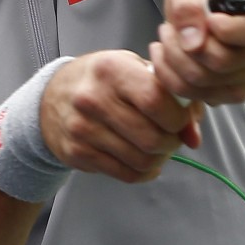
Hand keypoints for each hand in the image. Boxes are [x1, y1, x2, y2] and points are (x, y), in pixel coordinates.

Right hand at [39, 51, 204, 182]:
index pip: (156, 100)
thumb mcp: (134, 70)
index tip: (181, 119)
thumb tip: (193, 137)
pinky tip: (144, 161)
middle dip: (172, 143)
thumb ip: (170, 96)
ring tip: (158, 148)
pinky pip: (125, 174)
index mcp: (111, 70)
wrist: (51, 98)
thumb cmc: (102, 81)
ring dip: (159, 159)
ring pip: (141, 160)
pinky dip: (144, 172)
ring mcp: (83, 129)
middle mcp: (93, 99)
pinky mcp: (78, 153)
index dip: (178, 117)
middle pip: (152, 137)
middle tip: (172, 137)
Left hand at [147, 0, 244, 104]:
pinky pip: (193, 94)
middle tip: (168, 29)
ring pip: (203, 81)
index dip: (224, 28)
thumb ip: (188, 5)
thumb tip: (193, 41)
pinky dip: (170, 76)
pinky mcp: (229, 94)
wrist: (204, 17)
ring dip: (173, 60)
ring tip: (166, 39)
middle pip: (221, 61)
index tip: (205, 17)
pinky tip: (166, 56)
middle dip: (183, 45)